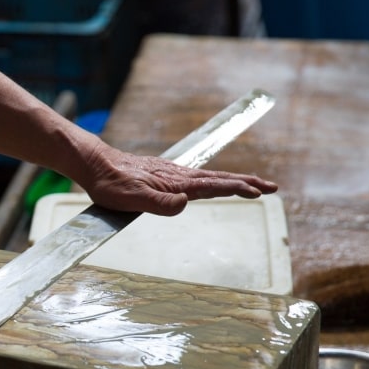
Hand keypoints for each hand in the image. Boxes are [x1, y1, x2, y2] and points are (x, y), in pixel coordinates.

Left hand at [76, 140, 277, 215]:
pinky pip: (198, 177)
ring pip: (211, 177)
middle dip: (247, 182)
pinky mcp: (164, 175)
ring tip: (253, 185)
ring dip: (235, 181)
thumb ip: (159, 204)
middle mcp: (178, 176)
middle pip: (220, 178)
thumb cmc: (111, 185)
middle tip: (272, 187)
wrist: (95, 165)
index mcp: (175, 183)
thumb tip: (186, 204)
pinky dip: (216, 180)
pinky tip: (216, 183)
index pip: (214, 185)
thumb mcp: (132, 199)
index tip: (258, 192)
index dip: (237, 189)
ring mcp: (172, 174)